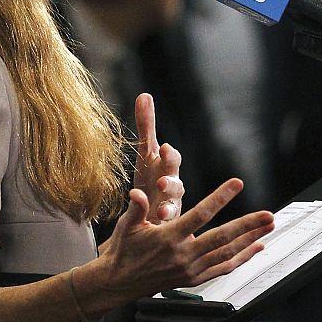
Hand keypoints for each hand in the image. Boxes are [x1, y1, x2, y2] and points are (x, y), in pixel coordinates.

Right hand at [98, 178, 274, 303]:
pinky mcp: (193, 279)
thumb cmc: (124, 250)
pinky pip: (223, 269)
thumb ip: (136, 208)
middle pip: (223, 238)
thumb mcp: (126, 225)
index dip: (220, 198)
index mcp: (169, 238)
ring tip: (268, 228)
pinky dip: (242, 259)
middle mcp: (183, 256)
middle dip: (248, 226)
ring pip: (227, 255)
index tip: (237, 183)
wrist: (118, 282)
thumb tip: (137, 194)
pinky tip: (255, 249)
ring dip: (250, 241)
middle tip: (269, 215)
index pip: (200, 215)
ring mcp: (190, 270)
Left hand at [133, 93, 183, 223]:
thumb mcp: (146, 153)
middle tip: (162, 182)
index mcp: (165, 167)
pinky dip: (161, 226)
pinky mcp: (165, 224)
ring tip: (161, 212)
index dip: (169, 154)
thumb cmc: (151, 178)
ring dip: (168, 208)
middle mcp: (172, 185)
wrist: (153, 210)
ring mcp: (170, 206)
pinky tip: (155, 226)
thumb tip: (145, 95)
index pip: (171, 158)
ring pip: (173, 206)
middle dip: (171, 181)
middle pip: (176, 182)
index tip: (164, 148)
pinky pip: (166, 226)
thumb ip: (147, 127)